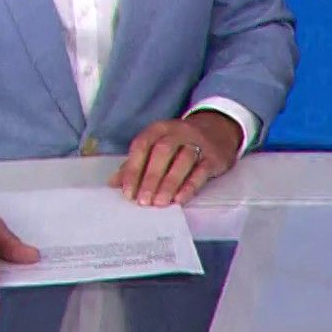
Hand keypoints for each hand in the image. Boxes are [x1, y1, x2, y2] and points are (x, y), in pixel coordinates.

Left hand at [108, 111, 239, 206]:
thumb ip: (137, 164)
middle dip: (151, 177)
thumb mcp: (157, 146)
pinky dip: (190, 185)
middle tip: (144, 201)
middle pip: (163, 151)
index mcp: (158, 129)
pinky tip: (180, 199)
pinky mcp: (213, 156)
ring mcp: (198, 143)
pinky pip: (201, 170)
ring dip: (170, 182)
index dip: (133, 169)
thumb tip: (114, 183)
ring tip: (160, 203)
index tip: (128, 192)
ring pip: (183, 160)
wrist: (218, 130)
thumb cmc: (180, 143)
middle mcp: (178, 132)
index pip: (142, 146)